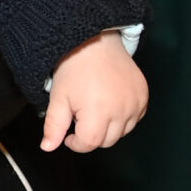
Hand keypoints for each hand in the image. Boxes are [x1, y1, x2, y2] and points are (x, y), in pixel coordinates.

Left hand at [41, 31, 147, 151]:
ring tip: (95, 108)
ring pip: (122, 132)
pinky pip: (134, 119)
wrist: (95, 42)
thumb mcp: (58, 98)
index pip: (89, 144)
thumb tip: (47, 148)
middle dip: (91, 135)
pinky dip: (123, 118)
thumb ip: (54, 126)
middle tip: (80, 116)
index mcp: (99, 112)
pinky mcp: (144, 96)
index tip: (69, 133)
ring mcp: (136, 103)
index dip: (76, 143)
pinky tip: (110, 104)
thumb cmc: (74, 68)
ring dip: (108, 128)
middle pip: (107, 141)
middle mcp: (122, 110)